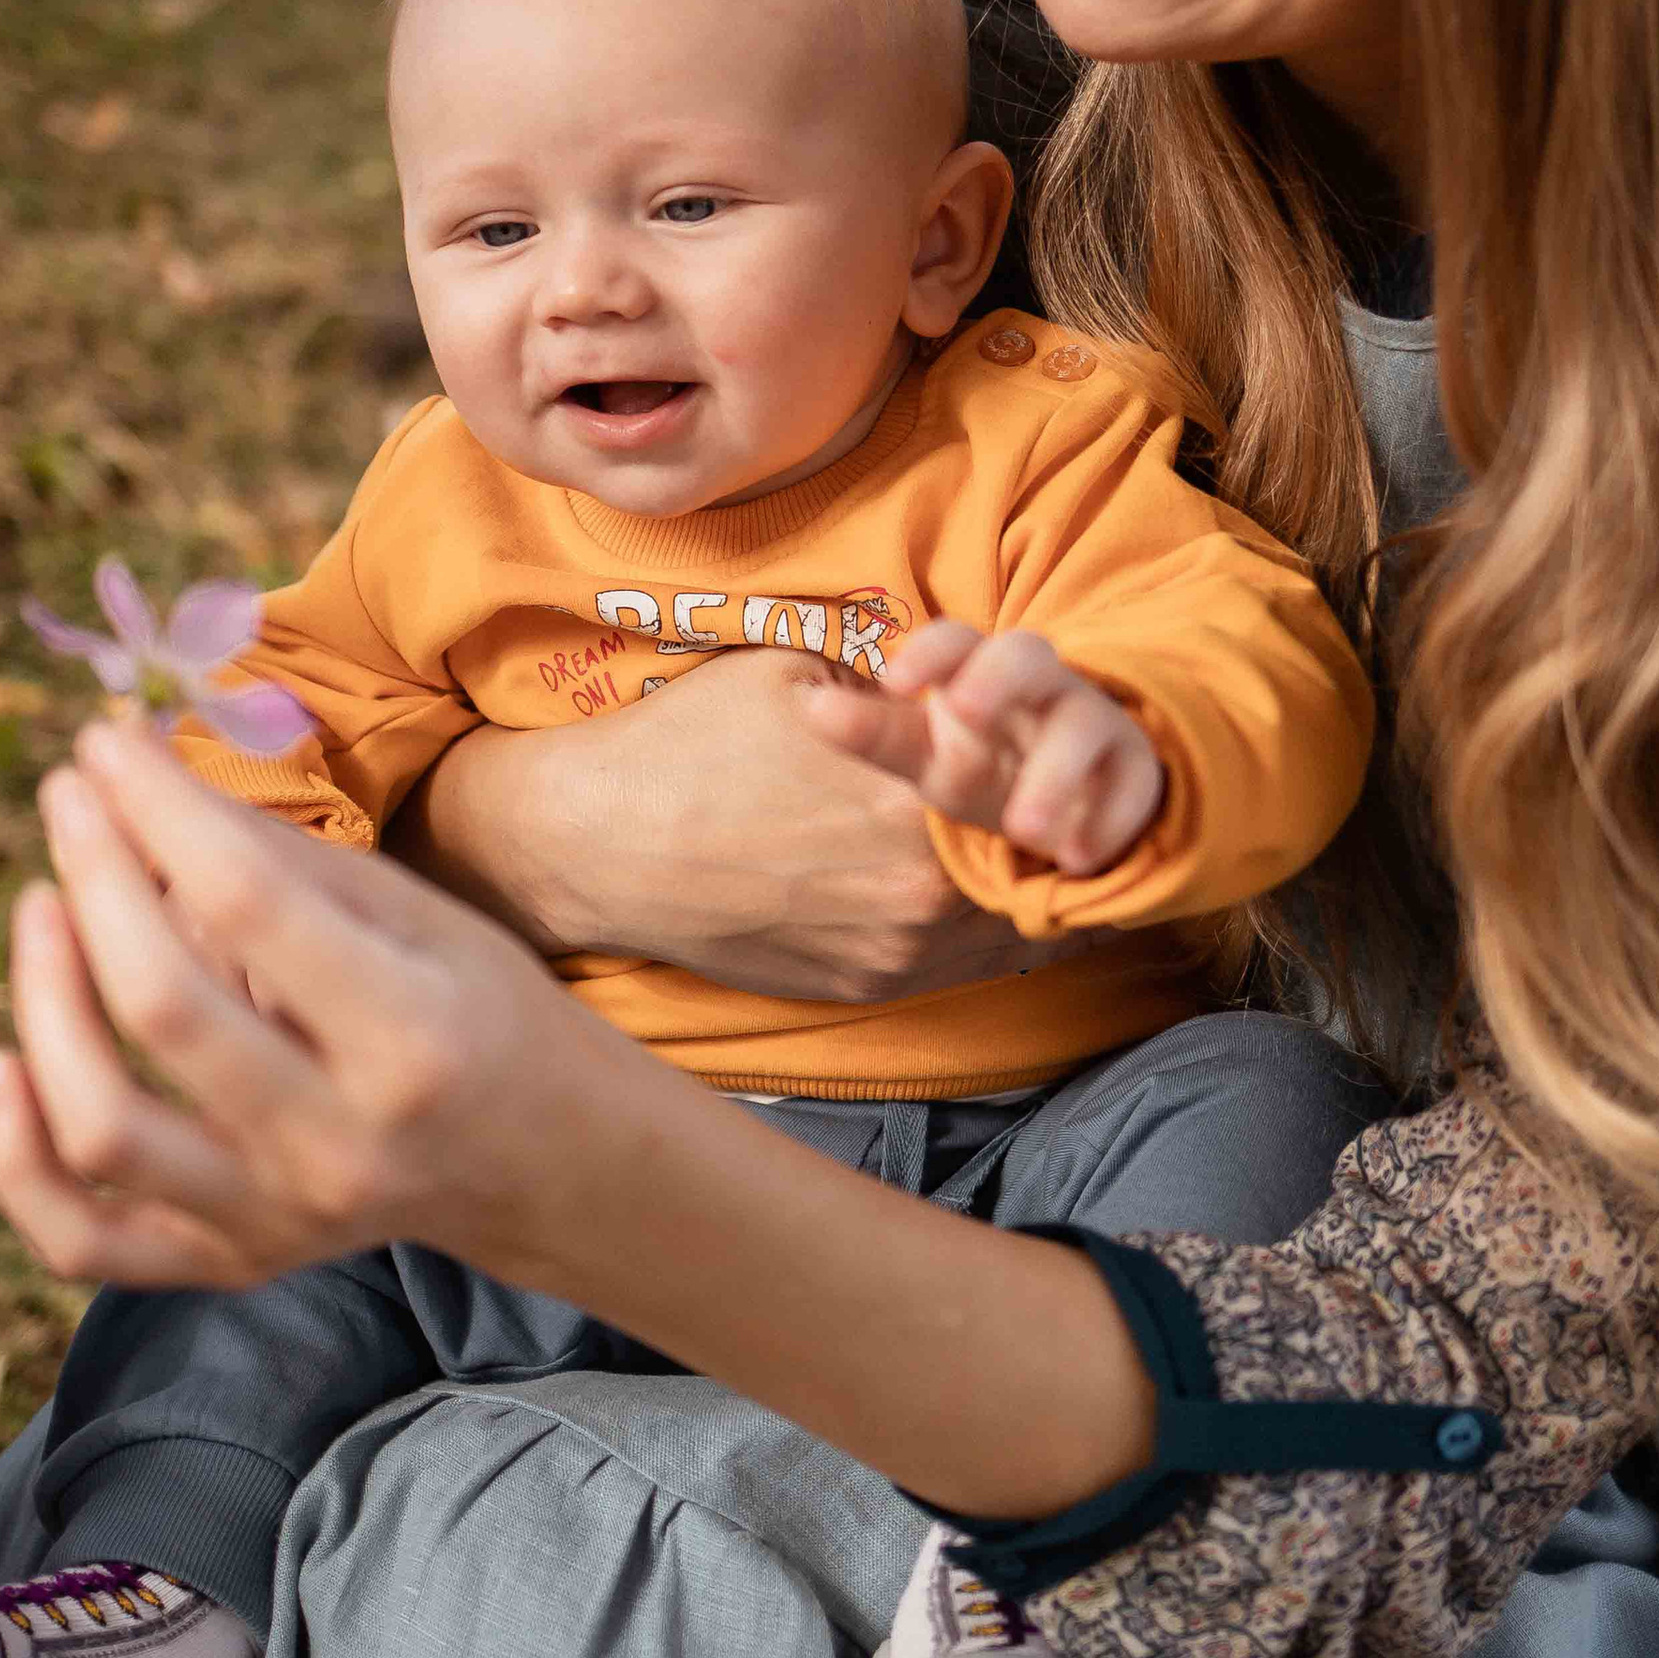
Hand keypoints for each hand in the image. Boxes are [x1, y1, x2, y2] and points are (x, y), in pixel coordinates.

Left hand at [0, 724, 594, 1293]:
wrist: (543, 1168)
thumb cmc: (481, 1012)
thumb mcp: (419, 914)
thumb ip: (277, 858)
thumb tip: (136, 774)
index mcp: (409, 1037)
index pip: (248, 902)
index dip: (159, 807)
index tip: (107, 740)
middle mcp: (338, 1144)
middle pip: (163, 1007)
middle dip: (94, 876)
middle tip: (69, 795)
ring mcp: (277, 1219)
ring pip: (102, 1130)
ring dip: (44, 1000)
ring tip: (41, 904)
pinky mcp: (230, 1264)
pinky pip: (81, 1241)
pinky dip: (15, 1160)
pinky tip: (2, 1065)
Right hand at [390, 648, 1100, 1003]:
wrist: (596, 844)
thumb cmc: (690, 740)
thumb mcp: (802, 671)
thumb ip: (906, 694)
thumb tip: (974, 696)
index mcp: (918, 793)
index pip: (1044, 779)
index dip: (1057, 754)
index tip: (1055, 736)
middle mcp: (922, 888)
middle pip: (1042, 857)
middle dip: (1053, 821)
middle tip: (1062, 791)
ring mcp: (897, 950)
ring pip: (1015, 918)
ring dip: (1025, 878)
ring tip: (1026, 838)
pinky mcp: (868, 987)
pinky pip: (967, 961)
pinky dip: (984, 924)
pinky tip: (976, 885)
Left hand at [799, 624, 1166, 876]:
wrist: (1076, 801)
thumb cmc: (989, 765)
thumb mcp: (929, 757)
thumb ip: (876, 734)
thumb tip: (809, 704)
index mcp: (981, 673)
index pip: (957, 640)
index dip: (930, 652)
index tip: (893, 681)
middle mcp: (1041, 686)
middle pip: (1026, 655)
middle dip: (997, 678)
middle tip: (965, 713)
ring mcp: (1094, 724)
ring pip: (1083, 725)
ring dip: (1054, 774)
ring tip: (1027, 832)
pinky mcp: (1137, 770)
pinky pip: (1136, 783)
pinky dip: (1109, 820)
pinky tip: (1079, 858)